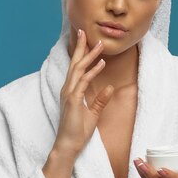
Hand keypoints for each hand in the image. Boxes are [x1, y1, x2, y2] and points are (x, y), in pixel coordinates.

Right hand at [53, 28, 114, 157]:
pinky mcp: (72, 100)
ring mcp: (69, 93)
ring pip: (79, 69)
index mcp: (71, 90)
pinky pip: (83, 82)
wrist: (68, 145)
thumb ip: (100, 100)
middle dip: (81, 46)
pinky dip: (92, 71)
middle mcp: (68, 89)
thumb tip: (110, 87)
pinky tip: (101, 63)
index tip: (87, 41)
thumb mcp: (93, 113)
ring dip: (89, 55)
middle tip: (84, 31)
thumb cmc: (77, 131)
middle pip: (75, 63)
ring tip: (99, 44)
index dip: (81, 53)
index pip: (76, 68)